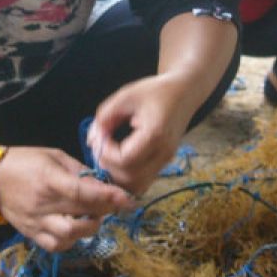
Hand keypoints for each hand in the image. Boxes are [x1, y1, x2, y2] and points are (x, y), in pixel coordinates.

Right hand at [0, 146, 134, 252]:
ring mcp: (36, 222)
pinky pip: (57, 246)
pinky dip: (72, 240)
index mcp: (48, 179)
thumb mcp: (54, 156)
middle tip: (114, 204)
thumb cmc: (25, 161)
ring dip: (89, 227)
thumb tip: (103, 184)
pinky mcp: (31, 234)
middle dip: (105, 210)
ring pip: (70, 235)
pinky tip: (76, 228)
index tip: (127, 198)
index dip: (108, 197)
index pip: (83, 193)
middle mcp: (42, 204)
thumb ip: (78, 171)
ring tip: (93, 216)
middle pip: (82, 214)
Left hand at [87, 73, 191, 195]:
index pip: (125, 160)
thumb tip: (92, 141)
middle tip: (101, 147)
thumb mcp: (125, 96)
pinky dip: (127, 177)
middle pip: (131, 178)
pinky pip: (143, 181)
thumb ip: (105, 117)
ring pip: (137, 185)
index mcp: (155, 134)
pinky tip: (119, 160)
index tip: (100, 136)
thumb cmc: (155, 91)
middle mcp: (164, 153)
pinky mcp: (164, 163)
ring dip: (117, 175)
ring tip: (109, 153)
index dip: (105, 153)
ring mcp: (166, 161)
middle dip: (109, 166)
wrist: (184, 93)